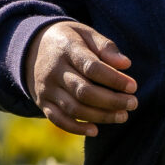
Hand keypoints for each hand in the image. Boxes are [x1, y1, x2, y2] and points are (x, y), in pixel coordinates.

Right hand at [26, 19, 137, 137]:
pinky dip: (76, 128)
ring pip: (74, 108)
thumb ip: (105, 46)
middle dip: (112, 101)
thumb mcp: (85, 33)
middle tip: (133, 104)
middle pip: (84, 91)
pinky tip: (95, 130)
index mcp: (67, 49)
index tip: (133, 86)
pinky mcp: (42, 102)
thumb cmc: (69, 40)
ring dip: (100, 116)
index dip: (114, 79)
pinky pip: (58, 120)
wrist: (31, 48)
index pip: (92, 67)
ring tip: (122, 116)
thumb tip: (125, 64)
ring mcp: (46, 89)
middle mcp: (54, 70)